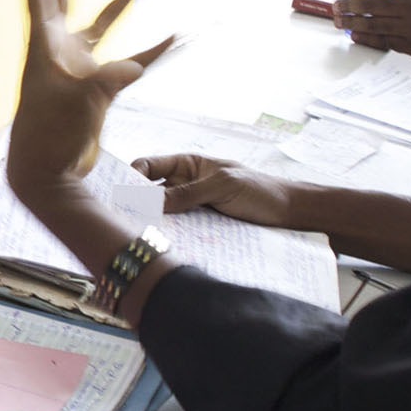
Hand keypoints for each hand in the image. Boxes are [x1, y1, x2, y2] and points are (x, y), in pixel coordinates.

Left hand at [5, 0, 167, 193]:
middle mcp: (57, 46)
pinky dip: (152, 48)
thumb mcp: (76, 105)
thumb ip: (105, 81)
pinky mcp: (95, 86)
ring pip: (102, 18)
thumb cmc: (46, 139)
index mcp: (42, 42)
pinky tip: (178, 33)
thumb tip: (134, 66)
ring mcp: (77, 65)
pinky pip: (129, 58)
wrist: (45, 177)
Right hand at [133, 154, 302, 228]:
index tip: (122, 192)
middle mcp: (184, 185)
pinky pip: (178, 232)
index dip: (132, 176)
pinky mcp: (199, 229)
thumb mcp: (222, 186)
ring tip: (141, 235)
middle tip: (123, 218)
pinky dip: (170, 237)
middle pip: (150, 193)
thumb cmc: (259, 190)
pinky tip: (163, 245)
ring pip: (162, 215)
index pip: (148, 166)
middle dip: (137, 203)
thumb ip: (187, 193)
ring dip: (153, 223)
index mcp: (187, 165)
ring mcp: (191, 208)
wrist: (289, 213)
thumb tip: (151, 202)